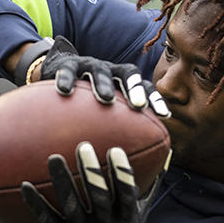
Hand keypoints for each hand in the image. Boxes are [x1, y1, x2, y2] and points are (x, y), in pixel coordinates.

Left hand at [21, 142, 167, 222]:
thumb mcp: (138, 217)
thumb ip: (149, 188)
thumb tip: (165, 157)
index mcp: (125, 221)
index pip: (126, 195)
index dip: (121, 174)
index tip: (115, 150)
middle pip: (98, 198)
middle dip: (91, 172)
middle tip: (83, 146)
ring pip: (71, 205)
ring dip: (62, 181)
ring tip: (53, 157)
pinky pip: (49, 220)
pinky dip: (36, 204)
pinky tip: (25, 185)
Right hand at [39, 36, 169, 117]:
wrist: (59, 68)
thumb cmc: (87, 99)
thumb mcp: (105, 109)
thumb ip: (118, 126)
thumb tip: (135, 158)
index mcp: (123, 81)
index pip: (145, 87)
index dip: (155, 99)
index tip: (165, 116)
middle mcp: (111, 70)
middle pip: (128, 73)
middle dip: (135, 88)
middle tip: (138, 105)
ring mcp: (90, 65)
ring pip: (100, 71)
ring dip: (104, 83)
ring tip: (106, 99)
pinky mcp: (68, 64)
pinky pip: (68, 70)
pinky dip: (67, 78)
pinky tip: (65, 91)